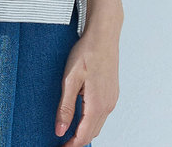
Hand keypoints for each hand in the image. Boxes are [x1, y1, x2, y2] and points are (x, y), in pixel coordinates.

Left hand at [54, 21, 120, 144]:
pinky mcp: (112, 93)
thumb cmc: (87, 53)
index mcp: (97, 104)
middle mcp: (107, 105)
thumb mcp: (70, 79)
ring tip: (69, 132)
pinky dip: (91, 121)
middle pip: (92, 133)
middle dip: (78, 141)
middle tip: (63, 142)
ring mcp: (111, 99)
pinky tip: (81, 116)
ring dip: (85, 132)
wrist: (103, 36)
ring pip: (98, 124)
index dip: (71, 145)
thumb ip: (66, 107)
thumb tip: (60, 130)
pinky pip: (102, 114)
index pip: (84, 135)